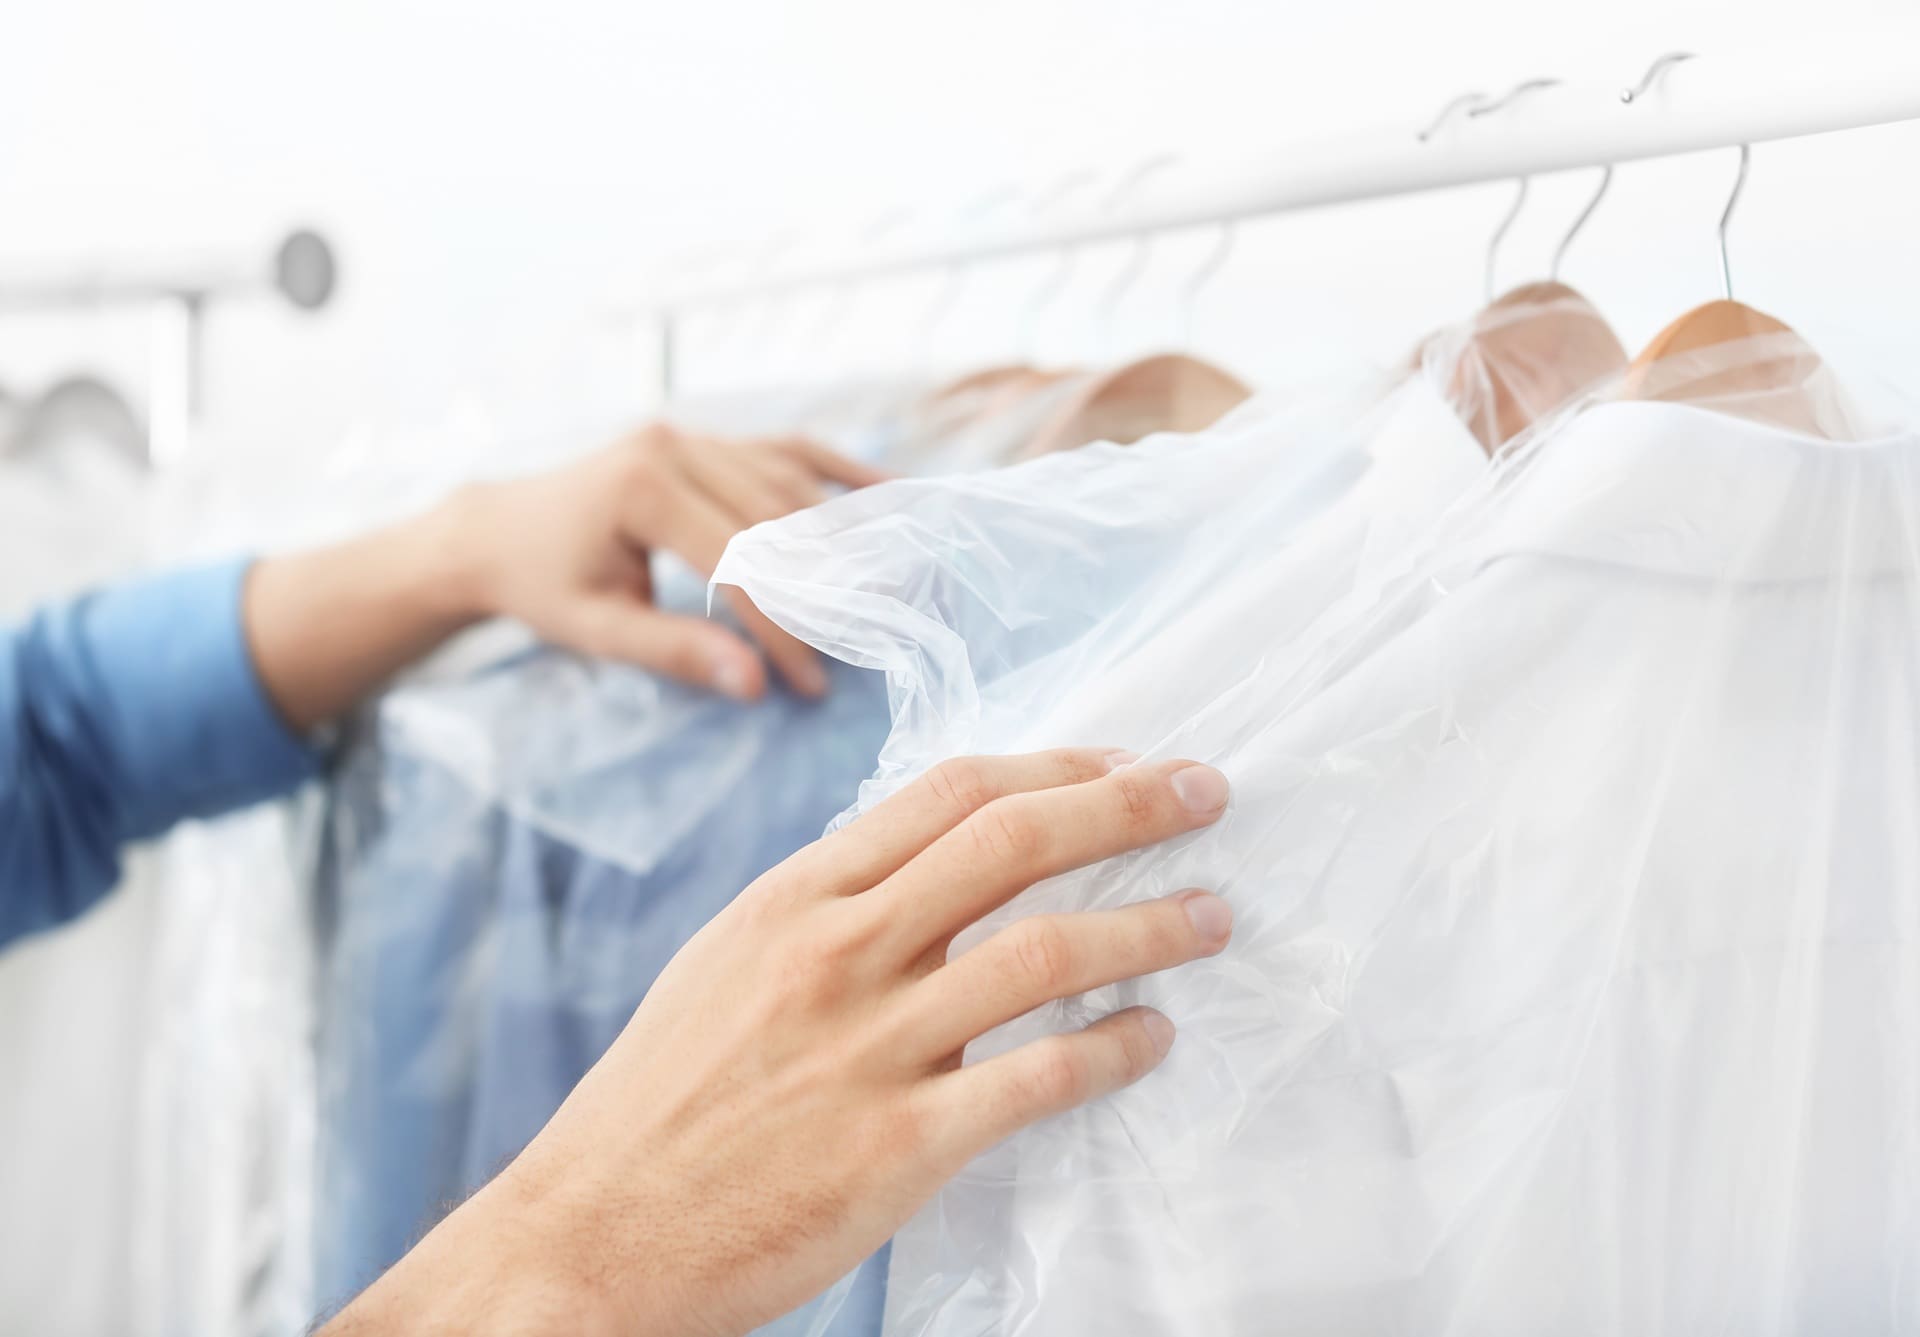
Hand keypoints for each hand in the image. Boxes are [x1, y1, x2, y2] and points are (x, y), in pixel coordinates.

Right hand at [325, 749, 1233, 1336]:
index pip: (948, 792)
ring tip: (1211, 916)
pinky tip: (1153, 1038)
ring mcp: (870, 1047)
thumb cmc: (660, 1102)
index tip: (1118, 761)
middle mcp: (837, 952)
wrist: (591, 1237)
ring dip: (1150, 925)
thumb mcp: (727, 965)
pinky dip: (1113, 1050)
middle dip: (1126, 803)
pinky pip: (1038, 1079)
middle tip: (1204, 791)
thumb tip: (925, 861)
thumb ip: (825, 907)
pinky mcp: (899, 1146)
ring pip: (1047, 950)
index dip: (1053, 764)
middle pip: (1014, 841)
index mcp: (795, 898)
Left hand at [448, 423, 887, 699]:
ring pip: (788, 482)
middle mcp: (674, 446)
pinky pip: (781, 448)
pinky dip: (833, 470)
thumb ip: (677, 652)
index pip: (740, 564)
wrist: (497, 529)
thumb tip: (754, 685)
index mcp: (644, 489)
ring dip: (838, 532)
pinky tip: (886, 488)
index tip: (811, 681)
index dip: (782, 627)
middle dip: (819, 587)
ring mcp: (692, 433)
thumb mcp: (599, 629)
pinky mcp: (705, 437)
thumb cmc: (544, 585)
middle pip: (775, 519)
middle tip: (859, 642)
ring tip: (886, 583)